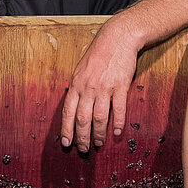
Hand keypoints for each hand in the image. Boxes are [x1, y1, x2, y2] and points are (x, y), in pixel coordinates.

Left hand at [60, 20, 139, 151]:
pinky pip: (118, 109)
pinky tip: (118, 132)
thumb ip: (78, 87)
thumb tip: (75, 105)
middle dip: (82, 137)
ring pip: (99, 118)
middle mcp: (88, 87)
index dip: (66, 129)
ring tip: (98, 143)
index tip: (67, 142)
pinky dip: (118, 123)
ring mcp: (105, 87)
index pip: (68, 111)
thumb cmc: (99, 52)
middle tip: (84, 149)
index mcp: (76, 84)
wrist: (118, 38)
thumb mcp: (81, 68)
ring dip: (98, 134)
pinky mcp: (120, 86)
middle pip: (82, 119)